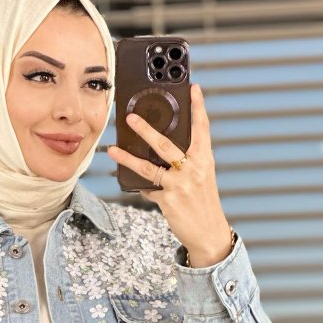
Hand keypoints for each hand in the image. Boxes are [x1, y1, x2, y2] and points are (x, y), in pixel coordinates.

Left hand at [106, 83, 233, 265]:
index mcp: (204, 160)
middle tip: (131, 118)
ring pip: (149, 167)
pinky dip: (142, 186)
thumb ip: (186, 163)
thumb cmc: (203, 203)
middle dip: (146, 129)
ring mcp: (180, 185)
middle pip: (166, 144)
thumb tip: (159, 153)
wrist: (209, 233)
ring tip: (113, 150)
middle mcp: (194, 169)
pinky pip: (148, 188)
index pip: (202, 129)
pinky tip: (136, 184)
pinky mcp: (169, 200)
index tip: (194, 89)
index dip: (198, 108)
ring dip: (128, 158)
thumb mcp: (201, 178)